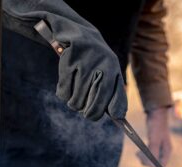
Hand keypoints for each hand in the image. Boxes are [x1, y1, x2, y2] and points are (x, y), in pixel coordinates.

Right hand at [2, 2, 127, 120]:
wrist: (76, 32)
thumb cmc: (95, 60)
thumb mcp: (108, 71)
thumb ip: (113, 92)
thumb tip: (118, 117)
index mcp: (114, 69)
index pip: (118, 95)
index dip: (117, 110)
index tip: (118, 120)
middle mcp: (103, 66)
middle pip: (95, 105)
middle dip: (89, 113)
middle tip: (86, 112)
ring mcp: (85, 63)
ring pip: (76, 101)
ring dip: (74, 102)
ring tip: (75, 92)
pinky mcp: (69, 61)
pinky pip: (63, 92)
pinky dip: (63, 92)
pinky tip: (66, 82)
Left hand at [137, 106, 172, 166]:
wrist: (156, 114)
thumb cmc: (156, 126)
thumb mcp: (154, 140)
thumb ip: (153, 153)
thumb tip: (150, 165)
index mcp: (167, 151)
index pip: (162, 165)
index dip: (153, 165)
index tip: (145, 160)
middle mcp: (164, 151)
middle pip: (155, 163)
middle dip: (147, 161)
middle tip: (139, 154)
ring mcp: (159, 149)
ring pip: (151, 160)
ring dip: (144, 159)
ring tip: (138, 153)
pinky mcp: (154, 146)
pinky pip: (149, 154)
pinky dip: (143, 155)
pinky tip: (138, 152)